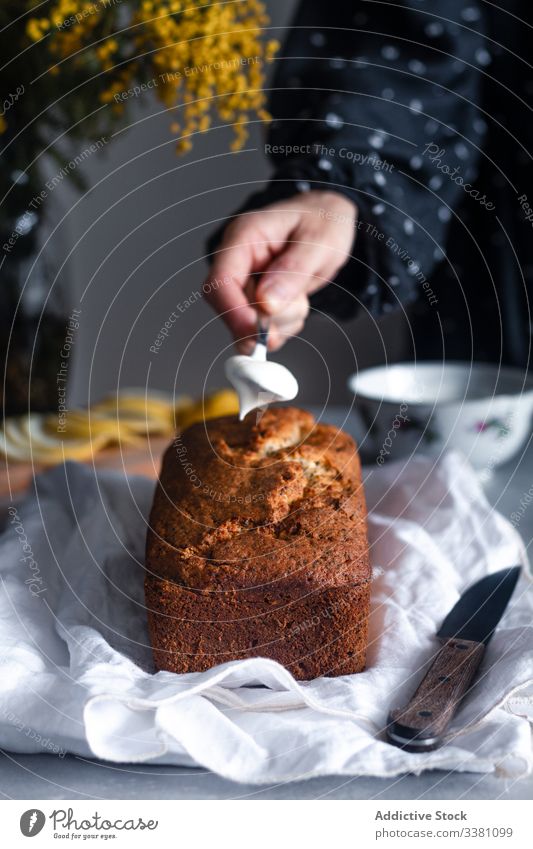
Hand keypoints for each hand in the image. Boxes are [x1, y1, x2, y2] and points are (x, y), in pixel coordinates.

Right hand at [203, 190, 356, 350]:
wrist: (328, 222)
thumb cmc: (322, 221)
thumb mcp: (319, 241)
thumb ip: (293, 271)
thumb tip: (266, 303)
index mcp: (244, 236)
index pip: (220, 280)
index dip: (233, 311)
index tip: (256, 331)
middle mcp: (237, 260)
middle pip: (232, 307)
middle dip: (268, 319)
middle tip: (299, 305)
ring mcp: (243, 282)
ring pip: (247, 324)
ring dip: (280, 322)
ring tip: (301, 296)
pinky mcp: (252, 299)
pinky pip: (259, 330)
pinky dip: (282, 327)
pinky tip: (295, 305)